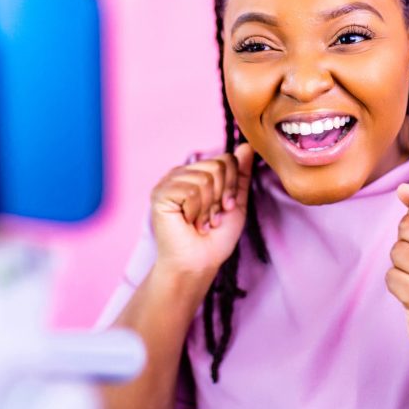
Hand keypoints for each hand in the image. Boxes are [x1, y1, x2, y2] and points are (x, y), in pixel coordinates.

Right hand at [150, 143, 253, 278]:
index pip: (225, 159)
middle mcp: (182, 173)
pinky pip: (191, 190)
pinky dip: (196, 211)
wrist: (198, 262)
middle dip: (221, 197)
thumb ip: (240, 175)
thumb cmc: (215, 237)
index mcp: (197, 173)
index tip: (225, 208)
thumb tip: (247, 146)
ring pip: (205, 178)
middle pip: (217, 166)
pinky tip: (188, 222)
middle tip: (211, 217)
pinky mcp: (160, 193)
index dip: (231, 186)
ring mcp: (169, 182)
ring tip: (200, 222)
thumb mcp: (236, 203)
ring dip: (208, 208)